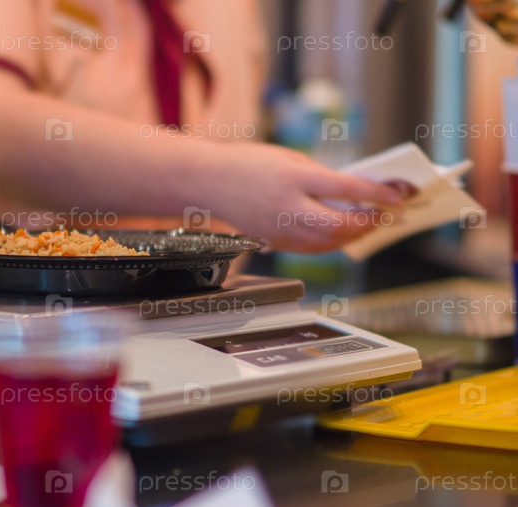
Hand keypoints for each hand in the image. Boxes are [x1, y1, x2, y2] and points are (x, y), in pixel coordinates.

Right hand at [203, 143, 405, 252]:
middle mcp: (286, 207)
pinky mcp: (274, 241)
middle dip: (369, 221)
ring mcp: (279, 228)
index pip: (345, 188)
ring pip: (328, 242)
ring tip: (369, 224)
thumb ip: (320, 175)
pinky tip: (343, 234)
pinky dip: (333, 243)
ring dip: (354, 235)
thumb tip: (353, 192)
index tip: (397, 195)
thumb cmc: (247, 164)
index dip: (376, 194)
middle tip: (387, 214)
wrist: (209, 181)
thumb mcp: (288, 159)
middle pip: (340, 224)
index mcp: (292, 179)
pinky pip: (311, 248)